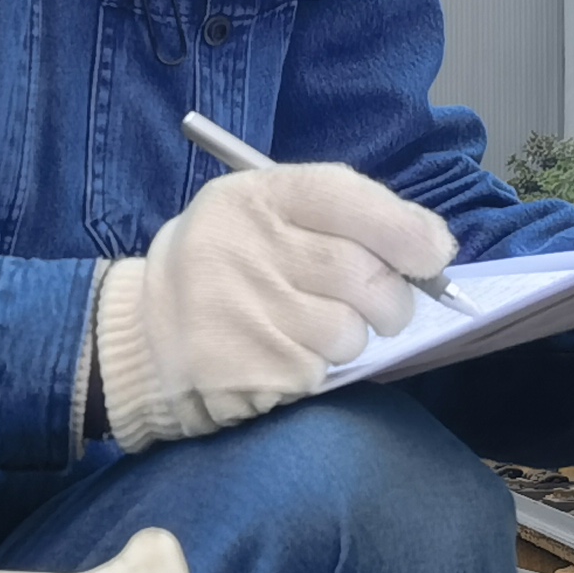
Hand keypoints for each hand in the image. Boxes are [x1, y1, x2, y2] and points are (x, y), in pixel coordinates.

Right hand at [96, 162, 456, 445]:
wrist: (140, 338)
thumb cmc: (223, 269)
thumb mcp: (259, 216)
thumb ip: (336, 217)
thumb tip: (432, 246)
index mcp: (254, 198)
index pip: (347, 198)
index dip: (406, 228)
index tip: (433, 254)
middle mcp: (246, 249)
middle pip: (362, 274)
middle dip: (394, 299)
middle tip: (387, 309)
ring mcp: (244, 313)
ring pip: (348, 333)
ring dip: (350, 340)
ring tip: (312, 333)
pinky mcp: (248, 370)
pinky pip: (320, 374)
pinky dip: (317, 371)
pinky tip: (282, 358)